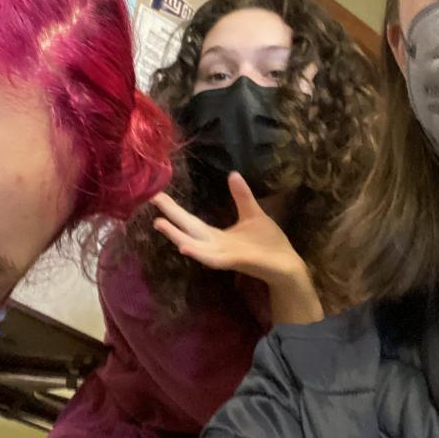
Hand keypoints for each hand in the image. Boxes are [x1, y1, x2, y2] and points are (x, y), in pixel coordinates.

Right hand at [152, 173, 323, 323]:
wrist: (286, 263)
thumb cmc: (268, 242)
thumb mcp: (252, 214)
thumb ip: (241, 196)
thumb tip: (232, 174)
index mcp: (216, 236)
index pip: (191, 221)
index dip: (174, 210)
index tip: (157, 195)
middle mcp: (214, 247)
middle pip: (187, 231)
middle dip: (169, 219)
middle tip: (152, 203)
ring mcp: (223, 256)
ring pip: (195, 246)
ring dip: (177, 236)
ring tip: (160, 224)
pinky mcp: (234, 262)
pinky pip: (213, 259)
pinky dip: (198, 253)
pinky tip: (184, 246)